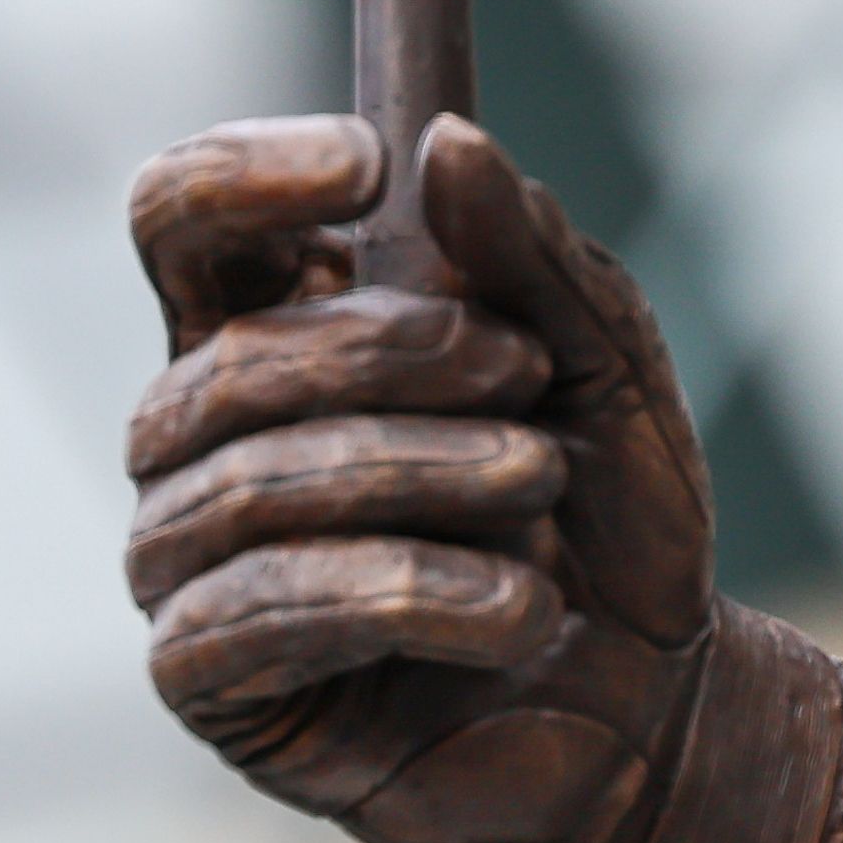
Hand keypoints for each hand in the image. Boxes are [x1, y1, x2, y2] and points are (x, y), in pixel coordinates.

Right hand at [125, 113, 716, 842]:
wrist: (662, 701)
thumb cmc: (613, 522)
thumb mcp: (605, 367)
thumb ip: (529, 256)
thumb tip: (445, 141)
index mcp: (274, 334)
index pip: (180, 220)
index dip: (244, 176)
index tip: (369, 164)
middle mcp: (201, 442)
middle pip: (230, 358)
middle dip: (397, 352)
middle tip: (530, 373)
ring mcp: (190, 562)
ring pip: (253, 486)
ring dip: (421, 474)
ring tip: (541, 485)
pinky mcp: (210, 684)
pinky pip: (258, 613)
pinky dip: (406, 596)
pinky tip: (518, 608)